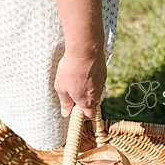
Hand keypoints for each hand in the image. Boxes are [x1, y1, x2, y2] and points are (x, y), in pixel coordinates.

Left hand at [53, 0, 105, 118]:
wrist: (85, 50)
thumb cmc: (70, 70)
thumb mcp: (61, 88)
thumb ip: (65, 102)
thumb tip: (66, 113)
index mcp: (86, 101)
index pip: (89, 115)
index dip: (83, 115)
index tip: (75, 111)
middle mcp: (96, 94)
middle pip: (93, 104)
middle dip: (85, 102)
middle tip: (73, 94)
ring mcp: (102, 82)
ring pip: (96, 91)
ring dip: (88, 90)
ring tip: (77, 80)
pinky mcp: (103, 72)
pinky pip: (97, 80)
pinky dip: (91, 79)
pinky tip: (83, 71)